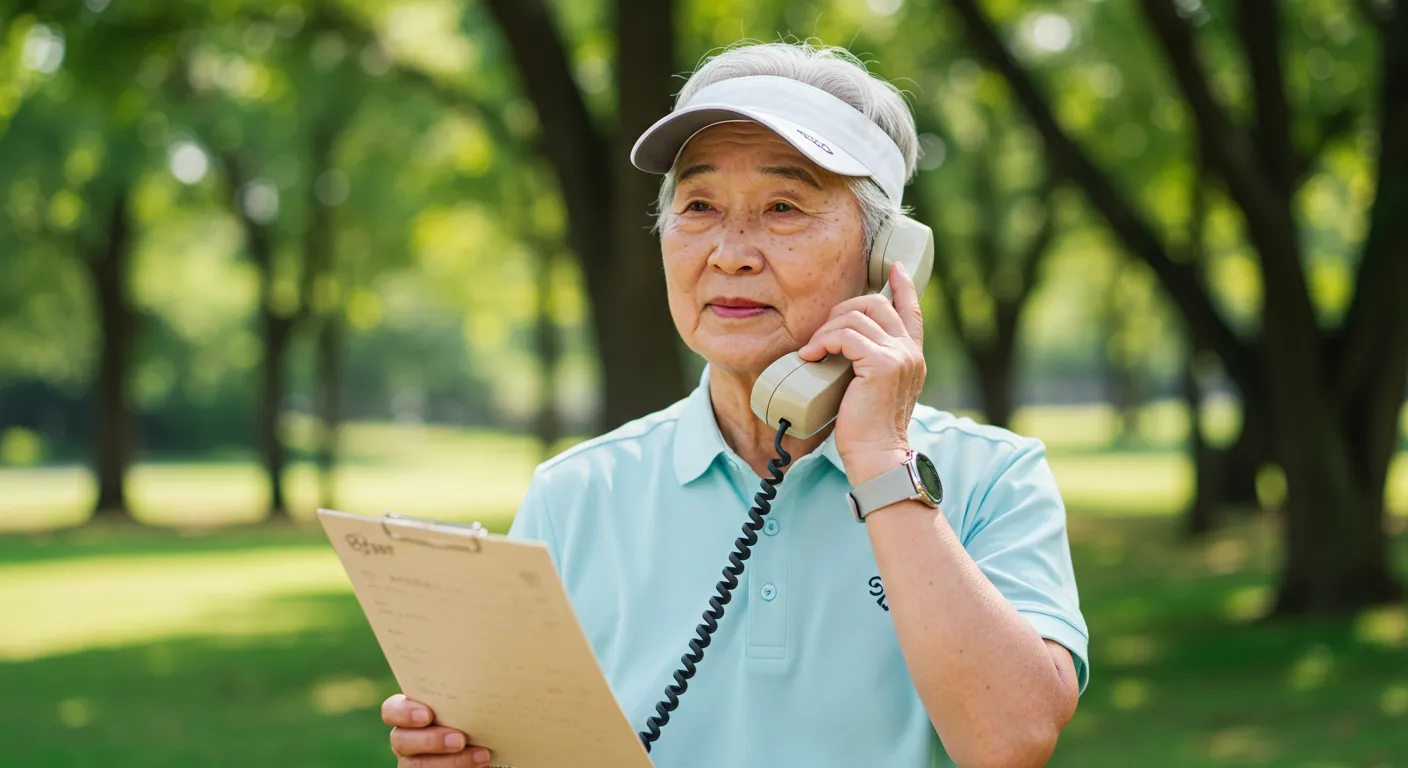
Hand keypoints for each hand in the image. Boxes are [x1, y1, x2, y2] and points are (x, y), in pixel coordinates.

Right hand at [382, 694, 492, 766]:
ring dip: (450, 761)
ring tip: (481, 754)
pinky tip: (480, 761)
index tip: (428, 715)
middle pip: (401, 740)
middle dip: (431, 741)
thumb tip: (486, 666)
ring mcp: (412, 760)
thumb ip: (464, 691)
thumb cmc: (477, 712)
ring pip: (417, 765)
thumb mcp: (468, 699)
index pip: (391, 710)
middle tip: (460, 739)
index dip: (404, 712)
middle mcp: (406, 736)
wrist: (487, 739)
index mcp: (410, 711)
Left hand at [798, 262, 924, 485]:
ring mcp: (900, 355)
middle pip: (875, 303)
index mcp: (912, 356)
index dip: (903, 286)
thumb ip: (870, 363)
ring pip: (855, 317)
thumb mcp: (872, 389)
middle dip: (841, 310)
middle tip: (821, 334)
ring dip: (825, 329)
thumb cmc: (866, 429)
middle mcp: (910, 351)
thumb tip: (843, 344)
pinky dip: (822, 342)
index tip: (894, 269)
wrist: (875, 456)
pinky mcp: (883, 363)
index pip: (912, 310)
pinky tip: (810, 357)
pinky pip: (844, 336)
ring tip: (813, 351)